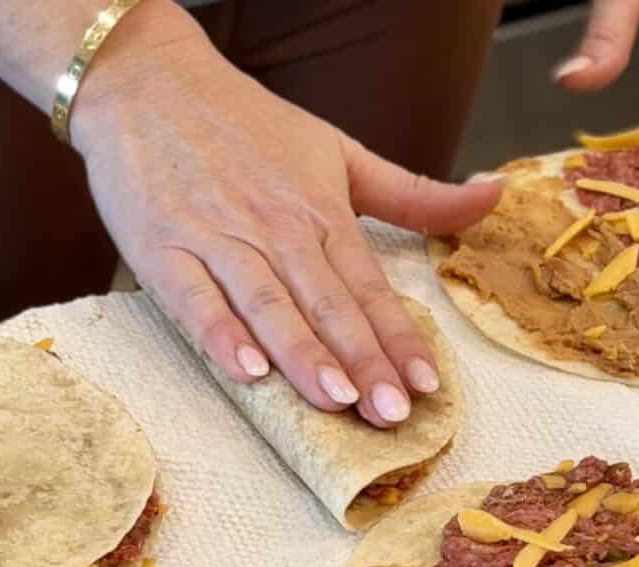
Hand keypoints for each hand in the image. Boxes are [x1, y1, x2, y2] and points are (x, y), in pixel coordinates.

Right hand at [74, 2, 500, 426]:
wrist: (146, 81)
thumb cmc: (246, 125)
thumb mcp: (339, 150)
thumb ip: (412, 192)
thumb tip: (492, 195)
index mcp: (319, 212)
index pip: (368, 286)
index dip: (398, 338)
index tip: (427, 385)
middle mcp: (275, 229)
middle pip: (327, 304)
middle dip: (363, 362)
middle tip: (392, 413)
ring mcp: (218, 240)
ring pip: (269, 304)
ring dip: (304, 353)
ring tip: (336, 399)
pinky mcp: (162, 250)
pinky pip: (194, 299)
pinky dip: (220, 334)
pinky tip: (247, 371)